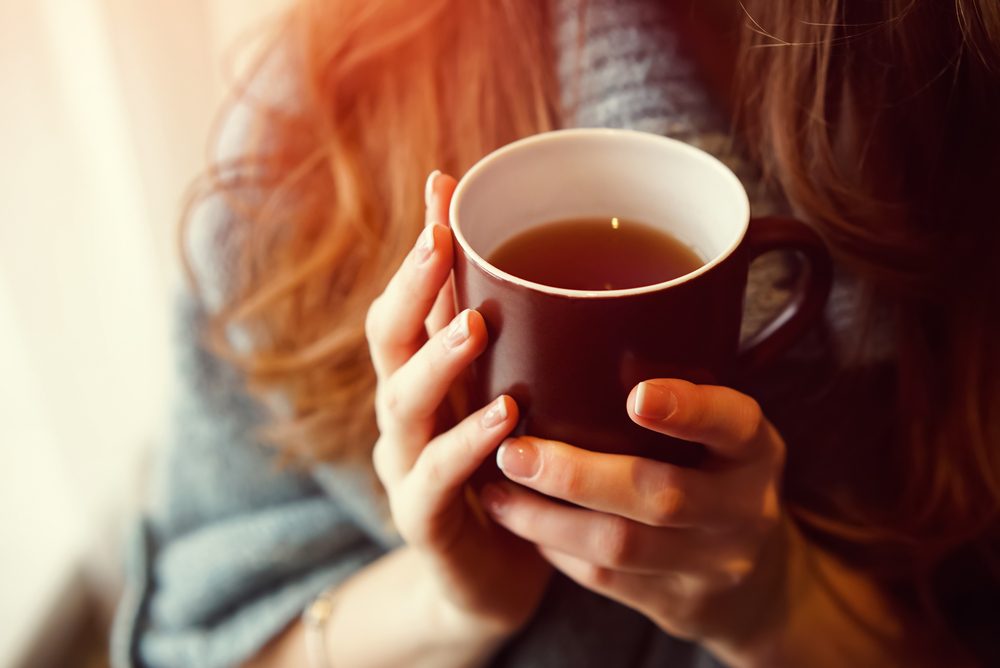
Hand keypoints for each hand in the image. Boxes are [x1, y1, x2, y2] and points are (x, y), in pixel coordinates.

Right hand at [365, 171, 550, 636]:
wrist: (495, 575)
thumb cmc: (511, 472)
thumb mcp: (514, 397)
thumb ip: (526, 344)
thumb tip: (578, 270)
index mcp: (425, 376)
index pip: (409, 298)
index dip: (421, 245)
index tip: (445, 185)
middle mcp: (405, 413)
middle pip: (387, 339)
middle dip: (413, 286)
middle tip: (444, 241)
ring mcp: (406, 466)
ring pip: (401, 403)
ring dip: (438, 360)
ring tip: (475, 324)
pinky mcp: (424, 520)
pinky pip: (435, 479)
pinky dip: (467, 445)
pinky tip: (504, 419)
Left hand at [479, 378, 786, 645]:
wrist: (756, 585)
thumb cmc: (717, 475)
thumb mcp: (723, 434)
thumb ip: (679, 391)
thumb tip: (571, 322)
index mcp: (755, 450)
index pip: (734, 423)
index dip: (689, 410)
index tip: (636, 394)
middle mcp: (743, 508)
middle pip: (660, 495)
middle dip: (577, 474)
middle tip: (515, 450)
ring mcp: (711, 564)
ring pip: (620, 546)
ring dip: (547, 518)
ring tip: (497, 490)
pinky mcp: (675, 603)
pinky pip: (605, 578)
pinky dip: (555, 548)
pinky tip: (520, 522)